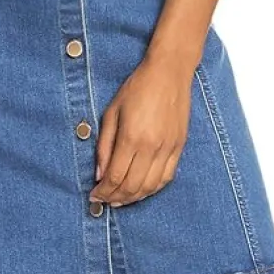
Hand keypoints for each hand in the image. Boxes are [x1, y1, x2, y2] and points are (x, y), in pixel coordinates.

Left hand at [90, 56, 191, 207]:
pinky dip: (152, 189)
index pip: (115, 177)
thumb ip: (104, 145)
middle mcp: (152, 147)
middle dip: (115, 198)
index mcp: (132, 137)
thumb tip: (99, 173)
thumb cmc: (137, 87)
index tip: (94, 195)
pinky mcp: (180, 147)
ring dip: (134, 198)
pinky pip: (167, 178)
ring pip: (150, 186)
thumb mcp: (111, 111)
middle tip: (104, 200)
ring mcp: (168, 148)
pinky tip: (142, 190)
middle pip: (132, 186)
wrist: (169, 73)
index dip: (103, 191)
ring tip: (120, 199)